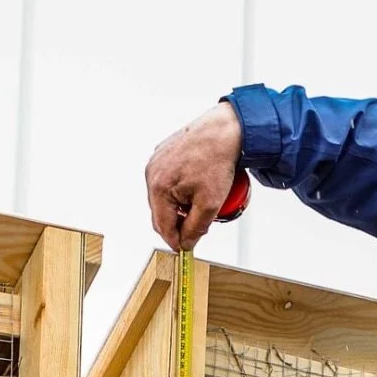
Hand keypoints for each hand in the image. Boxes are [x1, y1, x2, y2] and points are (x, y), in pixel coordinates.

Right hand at [145, 103, 243, 250]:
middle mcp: (152, 174)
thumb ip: (195, 228)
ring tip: (199, 200)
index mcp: (159, 187)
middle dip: (178, 222)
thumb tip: (185, 243)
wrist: (224, 129)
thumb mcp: (210, 203)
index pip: (163, 226)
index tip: (186, 247)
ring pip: (163, 197)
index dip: (176, 241)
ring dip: (178, 205)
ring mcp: (156, 162)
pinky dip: (179, 188)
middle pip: (161, 212)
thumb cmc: (217, 158)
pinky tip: (196, 184)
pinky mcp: (163, 153)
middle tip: (197, 224)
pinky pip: (167, 180)